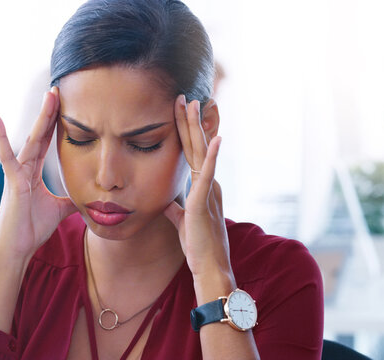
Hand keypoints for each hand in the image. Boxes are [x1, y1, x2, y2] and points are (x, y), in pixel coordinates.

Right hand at [0, 86, 76, 260]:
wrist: (17, 249)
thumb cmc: (32, 229)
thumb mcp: (59, 210)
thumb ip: (71, 199)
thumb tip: (88, 197)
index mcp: (33, 173)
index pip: (47, 142)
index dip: (55, 123)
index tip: (64, 103)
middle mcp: (24, 168)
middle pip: (41, 134)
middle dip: (50, 112)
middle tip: (58, 89)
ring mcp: (17, 173)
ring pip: (32, 139)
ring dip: (41, 118)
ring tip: (49, 95)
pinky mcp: (12, 181)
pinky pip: (7, 157)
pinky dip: (1, 138)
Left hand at [163, 95, 231, 279]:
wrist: (209, 267)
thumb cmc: (198, 246)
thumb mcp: (183, 222)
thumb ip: (176, 209)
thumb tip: (167, 201)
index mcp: (202, 186)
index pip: (192, 153)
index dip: (185, 132)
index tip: (179, 111)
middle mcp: (208, 184)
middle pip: (197, 146)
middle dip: (189, 121)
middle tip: (183, 96)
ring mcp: (208, 191)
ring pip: (203, 153)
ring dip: (198, 127)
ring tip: (194, 103)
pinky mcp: (204, 202)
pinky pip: (209, 174)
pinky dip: (213, 155)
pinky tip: (216, 137)